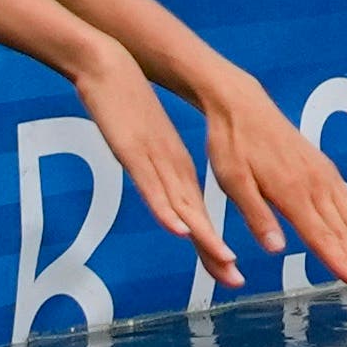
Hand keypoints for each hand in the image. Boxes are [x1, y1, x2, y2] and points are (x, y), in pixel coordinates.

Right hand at [76, 66, 235, 288]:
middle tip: (236, 281)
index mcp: (176, 168)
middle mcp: (172, 168)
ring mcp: (155, 160)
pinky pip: (152, 185)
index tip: (230, 276)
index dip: (213, 248)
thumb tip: (163, 195)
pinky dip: (166, 209)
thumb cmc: (126, 104)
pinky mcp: (135, 151)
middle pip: (196, 217)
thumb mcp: (143, 144)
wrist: (110, 65)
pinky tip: (179, 228)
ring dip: (203, 234)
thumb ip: (153, 170)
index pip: (198, 217)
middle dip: (215, 252)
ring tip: (224, 260)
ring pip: (182, 204)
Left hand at [206, 78, 346, 292]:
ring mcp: (323, 177)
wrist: (242, 104)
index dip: (344, 264)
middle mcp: (315, 186)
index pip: (322, 238)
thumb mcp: (232, 181)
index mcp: (292, 192)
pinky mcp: (324, 170)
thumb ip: (257, 215)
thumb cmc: (232, 144)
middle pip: (345, 234)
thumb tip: (276, 249)